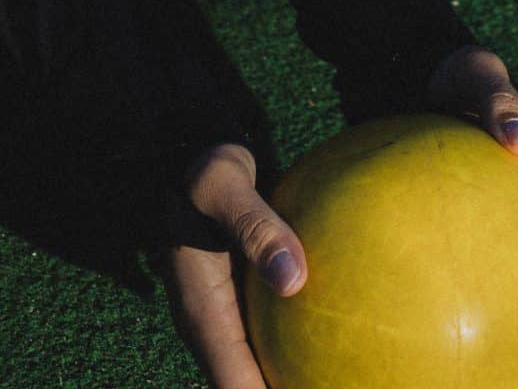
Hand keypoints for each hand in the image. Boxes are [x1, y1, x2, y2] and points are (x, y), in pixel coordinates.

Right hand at [148, 139, 307, 386]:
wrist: (185, 151)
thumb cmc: (203, 166)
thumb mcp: (224, 182)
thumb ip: (255, 226)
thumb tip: (294, 279)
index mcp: (200, 310)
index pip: (233, 384)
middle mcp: (207, 326)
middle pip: (241, 387)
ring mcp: (222, 318)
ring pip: (252, 371)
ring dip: (284, 380)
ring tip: (332, 379)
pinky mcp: (239, 304)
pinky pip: (264, 345)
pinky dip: (291, 357)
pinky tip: (330, 352)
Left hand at [423, 41, 517, 386]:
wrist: (427, 68)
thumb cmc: (462, 77)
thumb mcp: (484, 79)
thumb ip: (502, 103)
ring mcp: (485, 231)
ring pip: (495, 297)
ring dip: (492, 339)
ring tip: (467, 383)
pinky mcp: (444, 231)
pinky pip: (441, 276)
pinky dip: (429, 307)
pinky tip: (399, 335)